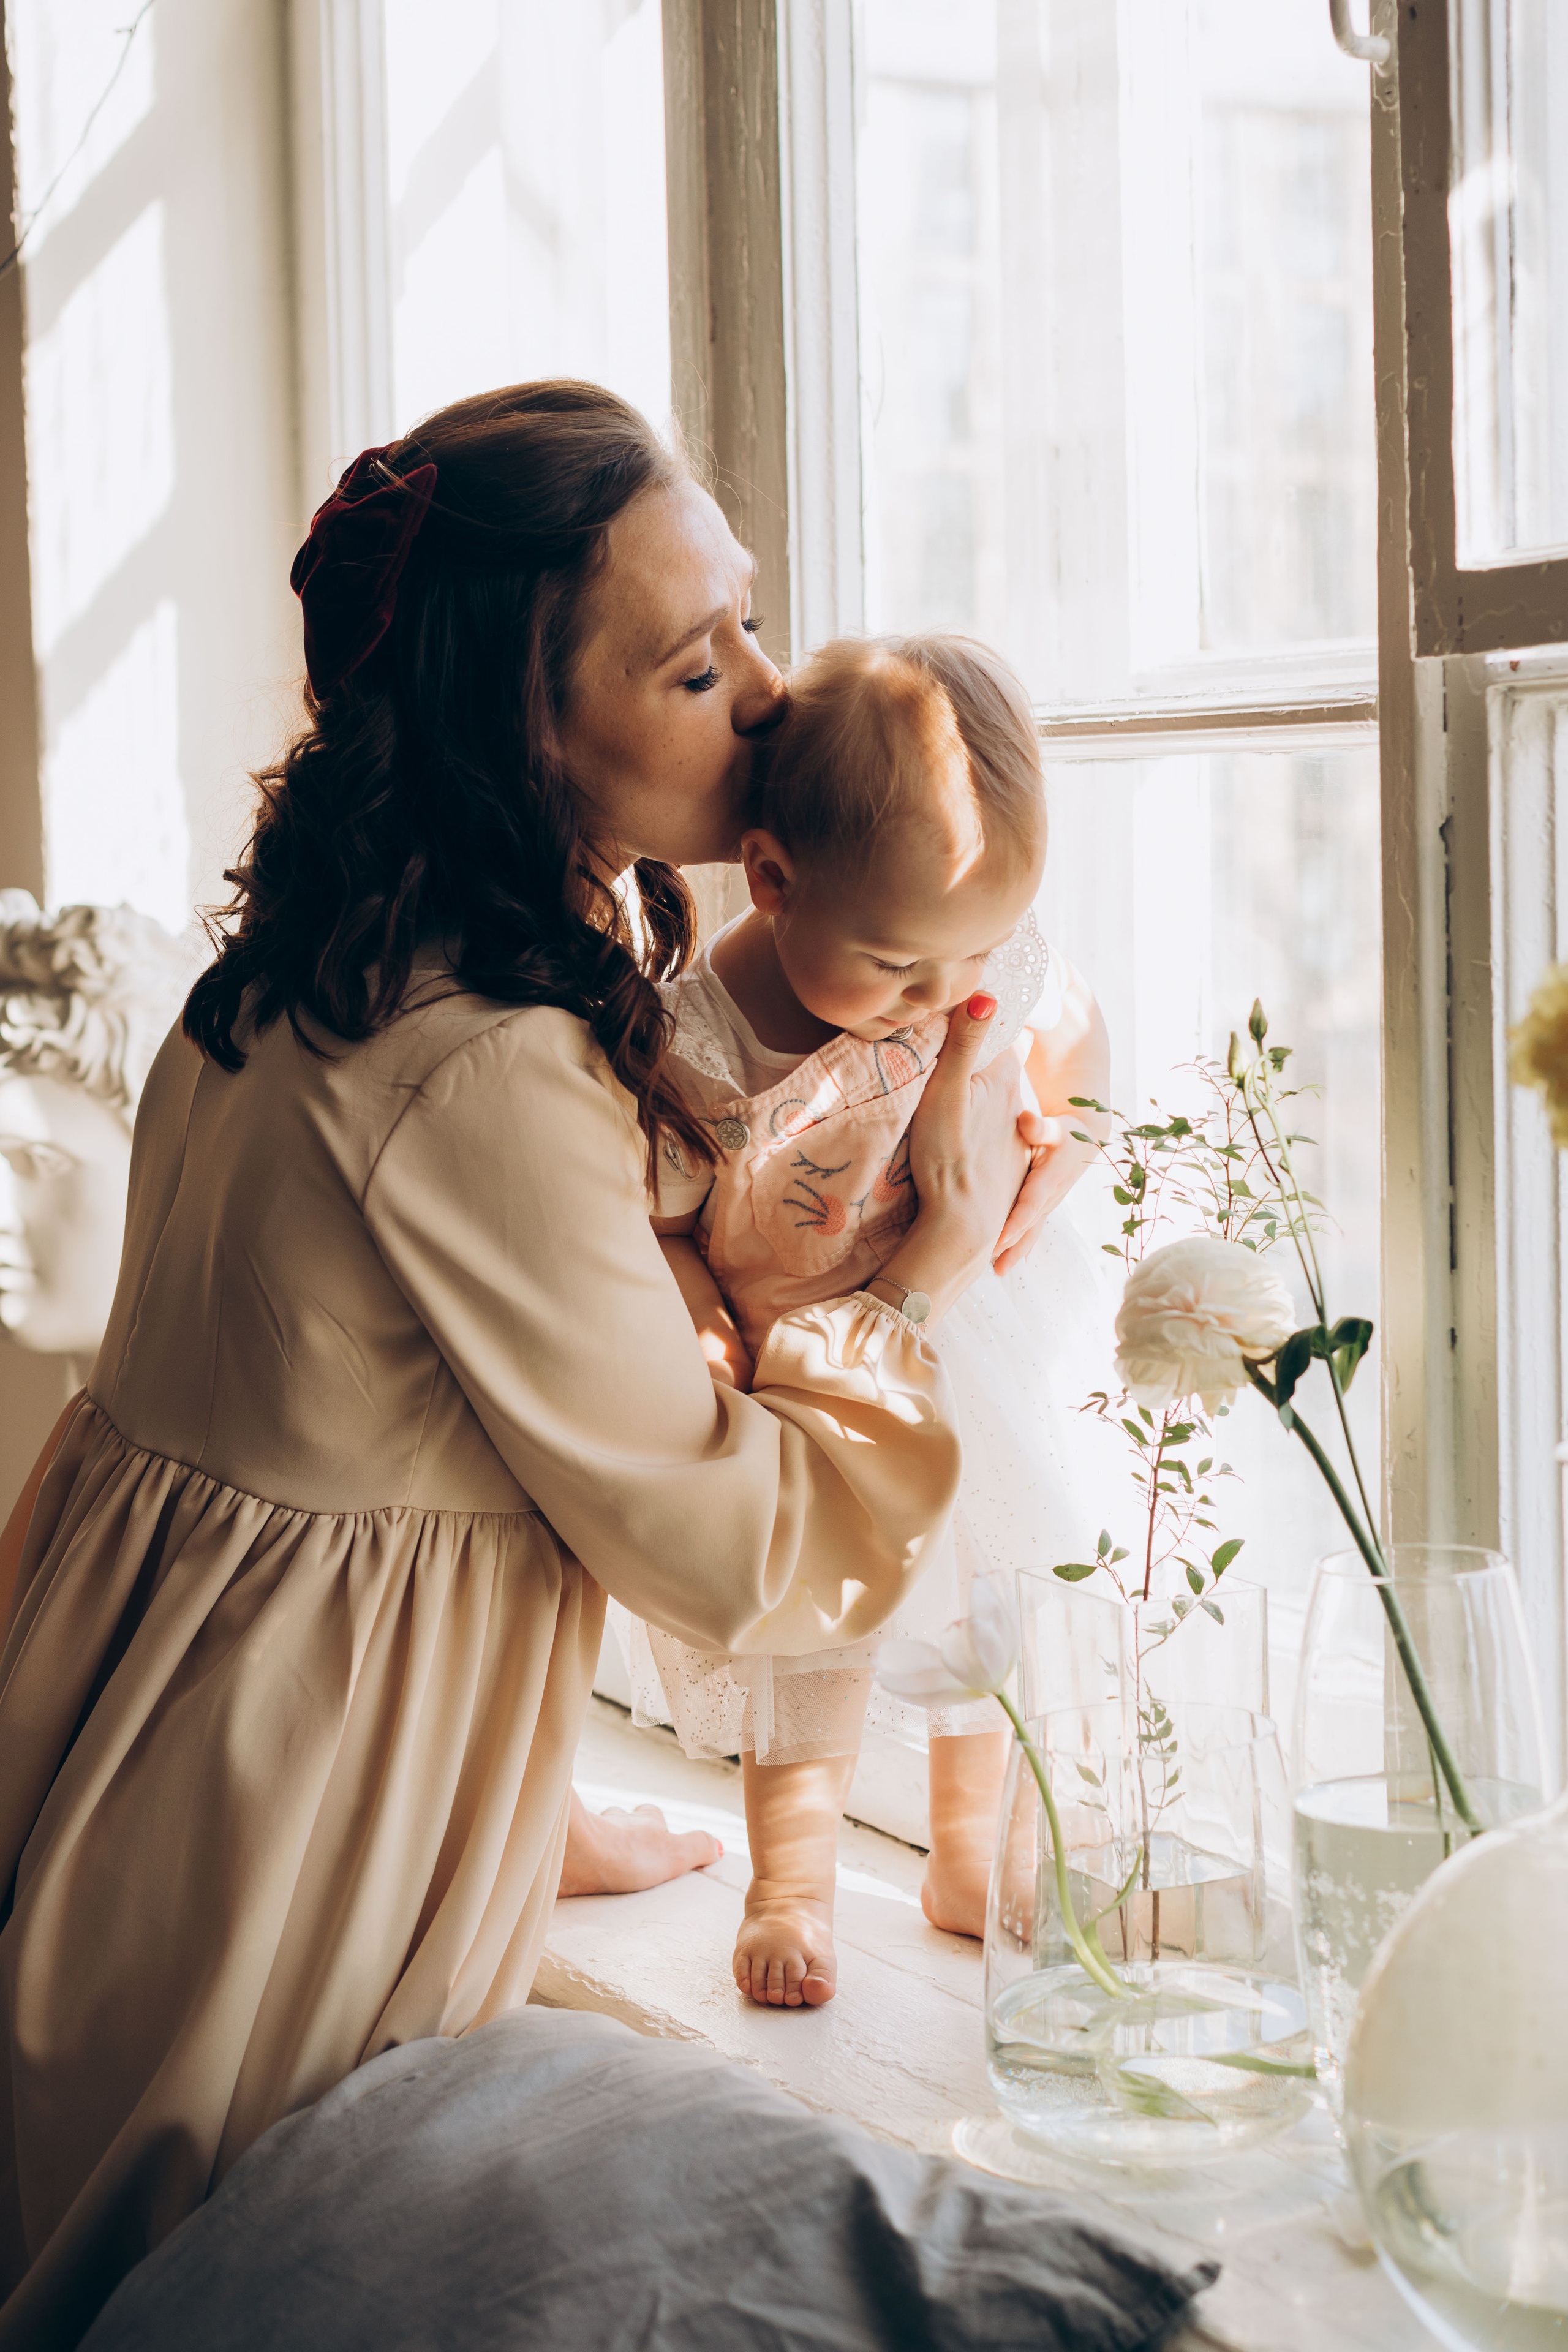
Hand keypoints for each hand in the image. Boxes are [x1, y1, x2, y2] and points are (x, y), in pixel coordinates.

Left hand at [557, 1790, 722, 1895]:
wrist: (571, 1856)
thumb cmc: (623, 1855)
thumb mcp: (673, 1853)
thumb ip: (697, 1846)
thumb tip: (719, 1845)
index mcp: (642, 1824)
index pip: (652, 1815)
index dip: (655, 1822)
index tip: (657, 1830)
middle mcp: (614, 1823)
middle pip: (620, 1818)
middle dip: (624, 1828)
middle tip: (626, 1846)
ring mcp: (585, 1834)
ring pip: (593, 1830)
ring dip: (596, 1840)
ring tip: (597, 1858)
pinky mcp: (562, 1851)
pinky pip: (568, 1849)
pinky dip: (571, 1856)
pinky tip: (569, 1868)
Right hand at [882, 994, 1030, 1315]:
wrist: (963, 1225)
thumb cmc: (949, 1155)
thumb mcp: (949, 1091)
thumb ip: (967, 1041)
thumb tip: (986, 990)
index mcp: (1006, 1084)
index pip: (999, 1039)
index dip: (982, 1023)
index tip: (961, 1008)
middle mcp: (1019, 1109)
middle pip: (1003, 1075)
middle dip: (991, 1059)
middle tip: (965, 1042)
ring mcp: (1018, 1142)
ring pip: (1008, 1111)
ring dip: (994, 1104)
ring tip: (974, 1101)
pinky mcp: (1012, 1171)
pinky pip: (1010, 1145)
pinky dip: (1002, 1140)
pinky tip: (987, 1143)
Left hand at [992, 1112, 1090, 1274]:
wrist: (1085, 1140)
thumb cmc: (1065, 1130)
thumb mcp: (1056, 1125)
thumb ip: (1041, 1126)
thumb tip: (1026, 1120)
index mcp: (1051, 1178)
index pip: (1030, 1203)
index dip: (1016, 1222)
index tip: (999, 1238)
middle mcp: (1050, 1197)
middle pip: (1029, 1225)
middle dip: (1011, 1245)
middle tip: (990, 1264)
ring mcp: (1048, 1205)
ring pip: (1031, 1233)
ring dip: (1015, 1252)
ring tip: (998, 1271)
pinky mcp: (1044, 1208)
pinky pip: (1031, 1231)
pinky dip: (1019, 1247)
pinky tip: (1004, 1262)